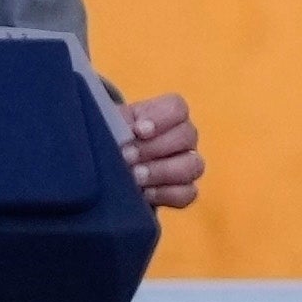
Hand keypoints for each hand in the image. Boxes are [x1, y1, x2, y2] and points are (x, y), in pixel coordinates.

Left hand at [102, 83, 208, 214]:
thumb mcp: (110, 127)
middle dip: (154, 147)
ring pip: (193, 165)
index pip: (177, 108)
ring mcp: (187, 165)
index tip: (138, 130)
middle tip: (127, 156)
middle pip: (187, 135)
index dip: (161, 118)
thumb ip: (118, 123)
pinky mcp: (184, 191)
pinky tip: (144, 193)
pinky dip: (166, 193)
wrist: (108, 173)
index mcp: (164, 115)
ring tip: (136, 177)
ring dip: (163, 171)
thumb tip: (126, 130)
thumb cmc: (112, 141)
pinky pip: (188, 193)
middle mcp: (182, 138)